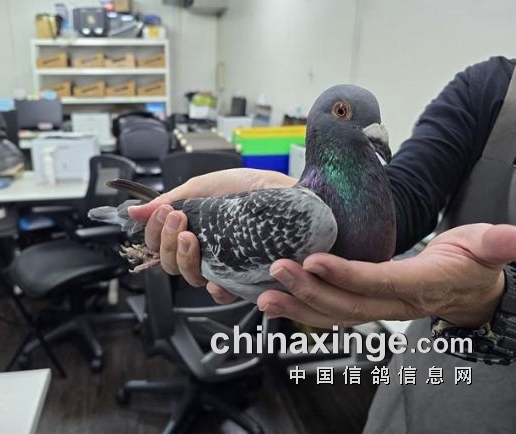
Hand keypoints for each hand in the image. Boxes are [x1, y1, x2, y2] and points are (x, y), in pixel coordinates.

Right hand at [128, 168, 296, 295]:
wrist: (284, 192)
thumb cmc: (246, 186)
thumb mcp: (201, 187)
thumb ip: (167, 201)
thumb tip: (133, 213)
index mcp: (189, 230)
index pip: (158, 245)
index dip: (154, 233)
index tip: (165, 212)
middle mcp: (203, 250)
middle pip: (169, 264)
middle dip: (166, 242)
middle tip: (178, 218)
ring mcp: (222, 264)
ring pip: (190, 278)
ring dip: (183, 259)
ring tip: (192, 237)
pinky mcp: (244, 276)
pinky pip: (223, 294)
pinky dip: (216, 290)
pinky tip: (216, 279)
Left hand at [257, 223, 515, 327]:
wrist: (468, 290)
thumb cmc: (472, 265)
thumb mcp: (485, 248)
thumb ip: (494, 244)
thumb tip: (513, 238)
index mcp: (421, 285)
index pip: (380, 282)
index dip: (347, 275)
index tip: (314, 260)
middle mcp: (395, 305)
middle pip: (348, 304)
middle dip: (309, 290)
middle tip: (277, 271)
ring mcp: (378, 310)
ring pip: (333, 314)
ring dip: (298, 305)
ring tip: (264, 296)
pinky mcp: (366, 305)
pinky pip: (331, 312)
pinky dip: (303, 308)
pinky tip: (277, 301)